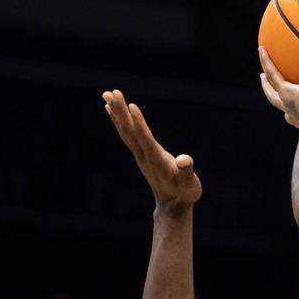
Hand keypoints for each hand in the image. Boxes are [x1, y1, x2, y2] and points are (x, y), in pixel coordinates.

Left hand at [103, 90, 200, 213]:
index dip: (138, 123)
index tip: (131, 105)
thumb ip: (187, 171)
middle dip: (121, 111)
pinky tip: (112, 110)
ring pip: (125, 131)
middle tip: (112, 92)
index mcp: (156, 160)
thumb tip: (184, 160)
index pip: (144, 139)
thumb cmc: (185, 193)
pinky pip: (127, 134)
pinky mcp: (142, 153)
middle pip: (129, 131)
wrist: (173, 206)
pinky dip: (119, 120)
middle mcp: (144, 155)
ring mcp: (141, 154)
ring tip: (107, 95)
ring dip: (116, 113)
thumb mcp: (190, 184)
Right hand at [258, 46, 298, 127]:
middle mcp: (293, 113)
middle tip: (270, 89)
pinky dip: (267, 61)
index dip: (292, 114)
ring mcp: (286, 102)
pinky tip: (263, 49)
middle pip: (278, 104)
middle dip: (274, 97)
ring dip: (266, 80)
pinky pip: (273, 73)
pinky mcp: (284, 91)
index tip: (293, 110)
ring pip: (271, 89)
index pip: (295, 118)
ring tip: (262, 72)